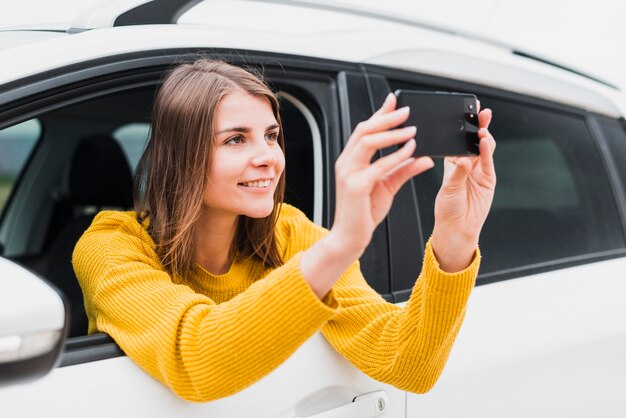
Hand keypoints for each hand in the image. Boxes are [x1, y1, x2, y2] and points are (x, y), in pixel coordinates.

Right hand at [330, 93, 433, 256]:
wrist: (350, 238)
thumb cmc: (364, 213)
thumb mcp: (388, 186)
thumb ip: (404, 170)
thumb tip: (425, 157)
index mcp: (351, 160)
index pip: (365, 130)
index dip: (380, 113)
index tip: (394, 100)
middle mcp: (346, 163)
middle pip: (364, 130)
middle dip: (386, 117)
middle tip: (407, 110)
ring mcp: (348, 174)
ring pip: (367, 142)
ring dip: (391, 133)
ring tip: (411, 129)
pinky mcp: (355, 187)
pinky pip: (377, 166)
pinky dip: (394, 156)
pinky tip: (409, 151)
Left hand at [431, 105, 495, 271]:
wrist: (457, 228)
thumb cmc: (447, 208)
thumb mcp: (448, 188)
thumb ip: (457, 172)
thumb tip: (464, 159)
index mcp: (452, 162)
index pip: (457, 140)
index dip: (461, 128)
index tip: (463, 113)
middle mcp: (466, 164)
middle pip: (472, 141)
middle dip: (477, 126)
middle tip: (479, 112)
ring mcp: (479, 171)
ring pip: (483, 148)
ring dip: (484, 136)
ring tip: (482, 126)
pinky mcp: (488, 179)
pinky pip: (488, 162)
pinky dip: (487, 151)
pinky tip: (485, 141)